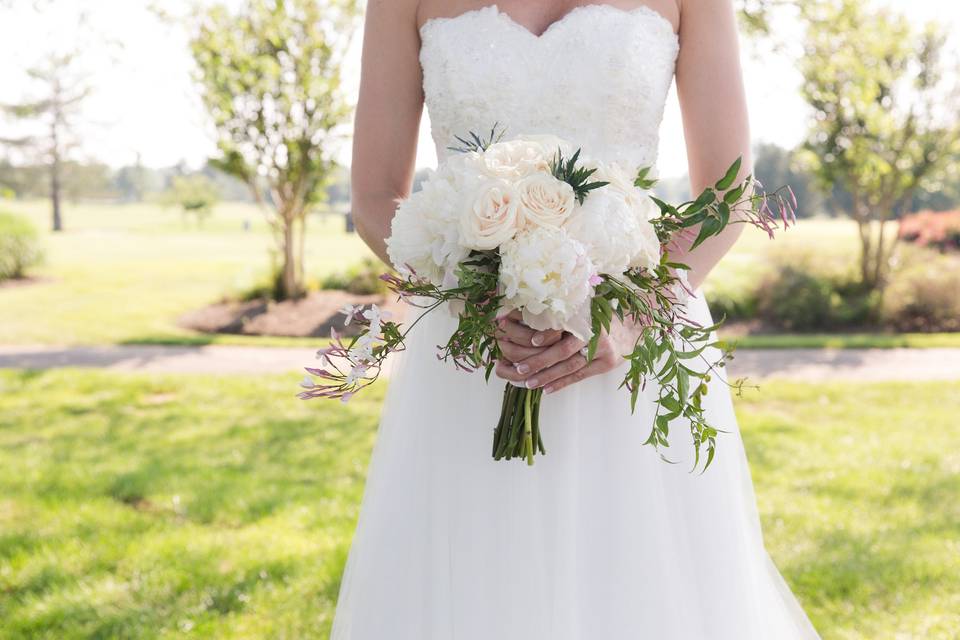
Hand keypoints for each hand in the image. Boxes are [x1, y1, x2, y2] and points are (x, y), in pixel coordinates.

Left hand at [494, 310, 636, 394]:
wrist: (633, 328)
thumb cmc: (601, 317)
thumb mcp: (585, 308)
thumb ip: (563, 314)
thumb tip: (529, 320)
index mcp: (585, 314)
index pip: (562, 326)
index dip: (546, 334)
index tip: (531, 342)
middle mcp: (593, 331)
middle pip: (563, 350)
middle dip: (539, 360)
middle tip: (519, 368)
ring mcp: (602, 348)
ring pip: (570, 366)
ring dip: (548, 375)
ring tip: (529, 383)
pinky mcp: (606, 363)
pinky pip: (580, 375)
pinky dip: (562, 383)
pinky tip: (547, 389)